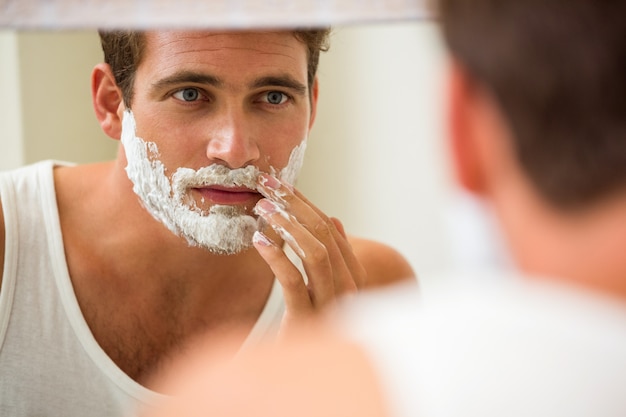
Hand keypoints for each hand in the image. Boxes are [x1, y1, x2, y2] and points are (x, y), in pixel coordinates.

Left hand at [253, 173, 365, 332]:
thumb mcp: (321, 286)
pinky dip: (277, 256)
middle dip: (295, 206)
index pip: (331, 229)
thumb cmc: (309, 322)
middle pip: (326, 236)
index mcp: (353, 277)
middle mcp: (348, 290)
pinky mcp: (306, 322)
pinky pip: (294, 281)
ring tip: (263, 208)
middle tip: (267, 186)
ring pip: (316, 254)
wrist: (298, 371)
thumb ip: (331, 255)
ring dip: (288, 225)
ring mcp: (330, 306)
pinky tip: (259, 240)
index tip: (279, 184)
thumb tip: (334, 220)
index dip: (305, 203)